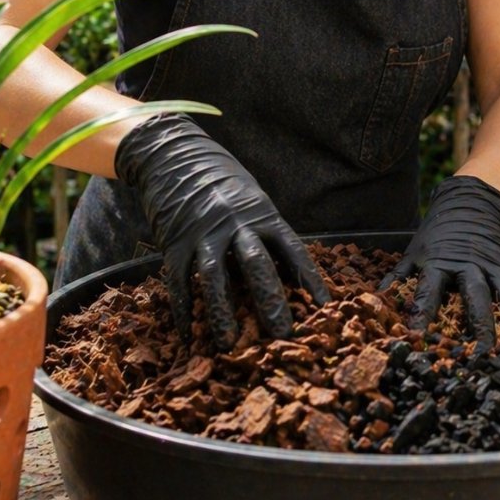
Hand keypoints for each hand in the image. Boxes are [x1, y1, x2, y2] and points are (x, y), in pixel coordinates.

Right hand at [115, 113, 329, 347]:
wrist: (176, 156)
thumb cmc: (223, 184)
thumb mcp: (254, 202)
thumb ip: (269, 235)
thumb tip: (292, 276)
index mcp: (263, 215)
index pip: (292, 250)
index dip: (309, 278)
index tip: (324, 306)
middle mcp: (236, 224)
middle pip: (256, 265)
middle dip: (270, 300)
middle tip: (282, 333)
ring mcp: (204, 233)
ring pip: (215, 276)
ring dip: (223, 312)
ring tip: (229, 342)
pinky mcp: (175, 242)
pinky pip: (179, 279)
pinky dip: (184, 307)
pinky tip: (190, 332)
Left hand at [379, 175, 499, 350]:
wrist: (470, 204)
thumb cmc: (437, 236)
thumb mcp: (414, 253)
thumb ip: (398, 278)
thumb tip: (376, 300)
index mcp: (439, 263)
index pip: (429, 292)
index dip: (423, 314)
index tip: (420, 338)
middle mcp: (469, 263)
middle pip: (475, 296)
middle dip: (479, 325)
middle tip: (482, 353)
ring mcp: (494, 263)